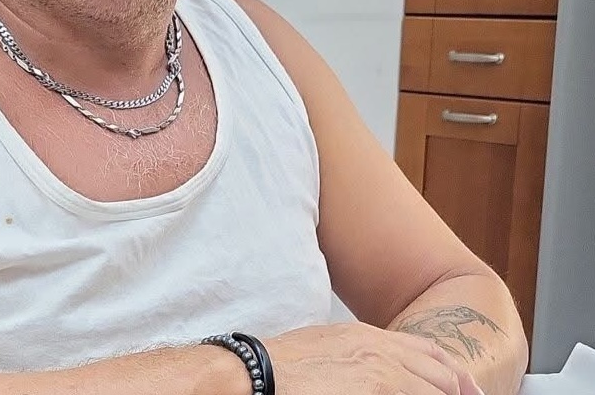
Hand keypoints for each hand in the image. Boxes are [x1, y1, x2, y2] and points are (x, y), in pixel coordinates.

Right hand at [264, 322, 482, 394]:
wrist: (259, 371)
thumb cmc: (282, 365)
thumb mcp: (326, 348)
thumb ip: (356, 356)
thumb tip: (369, 375)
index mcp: (366, 335)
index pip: (426, 349)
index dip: (450, 369)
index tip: (464, 387)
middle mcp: (379, 348)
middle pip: (440, 368)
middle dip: (462, 388)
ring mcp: (381, 370)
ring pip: (436, 386)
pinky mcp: (377, 388)